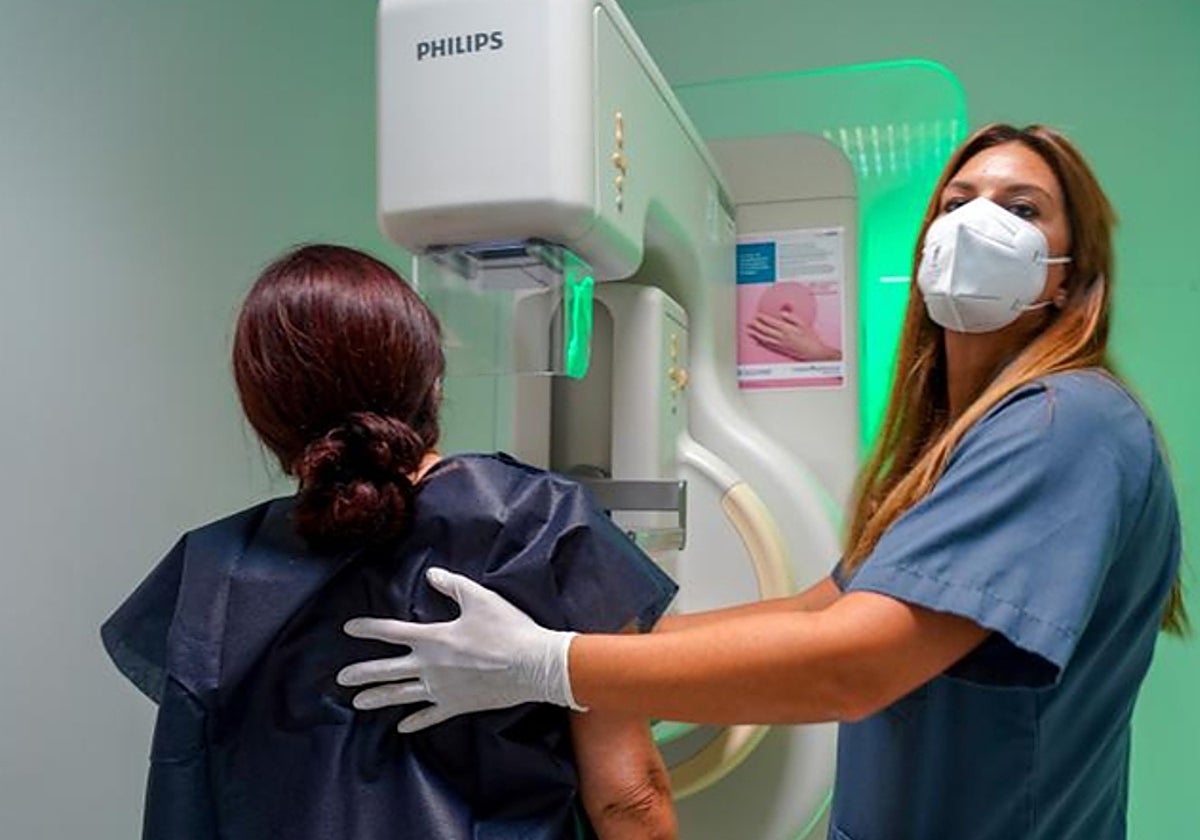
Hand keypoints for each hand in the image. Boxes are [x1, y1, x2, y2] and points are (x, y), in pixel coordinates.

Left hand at [337, 568, 579, 731]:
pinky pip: (430, 715)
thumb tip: (431, 573)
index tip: (349, 628)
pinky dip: (415, 721)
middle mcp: (431, 666)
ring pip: (402, 695)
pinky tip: (402, 727)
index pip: (392, 631)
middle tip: (341, 679)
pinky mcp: (457, 704)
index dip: (368, 628)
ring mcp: (442, 689)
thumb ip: (452, 585)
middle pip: (388, 670)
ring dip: (378, 698)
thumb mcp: (480, 598)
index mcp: (434, 638)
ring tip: (358, 703)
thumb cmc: (508, 629)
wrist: (534, 664)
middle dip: (362, 673)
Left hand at [747, 312, 841, 361]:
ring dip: (756, 334)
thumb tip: (783, 313)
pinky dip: (761, 342)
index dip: (763, 318)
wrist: (813, 352)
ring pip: (765, 338)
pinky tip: (757, 340)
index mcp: (787, 330)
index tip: (758, 315)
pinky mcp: (781, 350)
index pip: (772, 322)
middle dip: (756, 326)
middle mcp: (782, 337)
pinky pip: (768, 345)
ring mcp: (780, 344)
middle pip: (766, 330)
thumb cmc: (810, 338)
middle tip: (750, 322)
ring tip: (749, 330)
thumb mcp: (803, 325)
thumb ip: (792, 318)